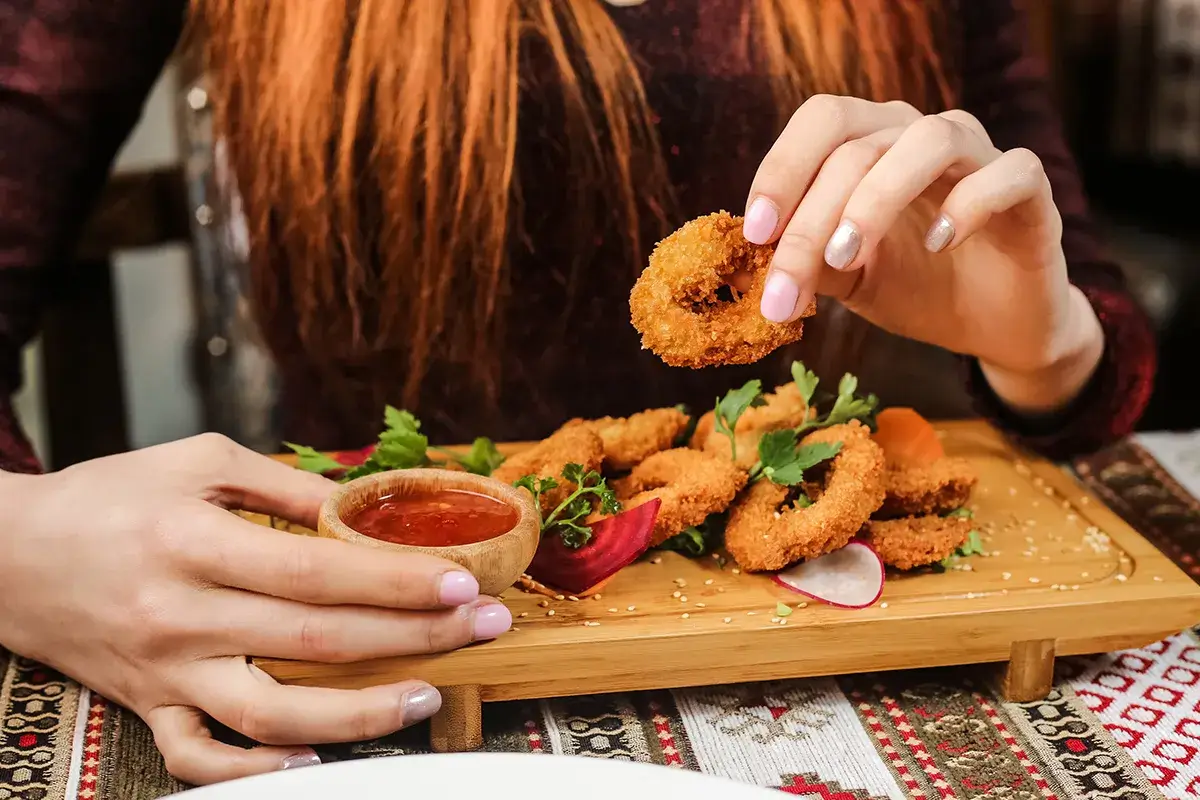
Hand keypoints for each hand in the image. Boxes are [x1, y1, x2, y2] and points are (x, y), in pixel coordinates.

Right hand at [0, 434, 511, 784]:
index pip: (318, 570)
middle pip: (317, 640)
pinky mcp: (146, 708)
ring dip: (358, 716)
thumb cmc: (108, 498)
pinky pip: (202, 760)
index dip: (398, 581)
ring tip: (425, 697)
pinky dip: (256, 773)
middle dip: (415, 636)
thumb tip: (362, 503)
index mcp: (196, 541)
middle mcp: (183, 614)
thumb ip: (284, 483)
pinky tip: (315, 764)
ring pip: (272, 715)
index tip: (462, 581)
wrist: (9, 555)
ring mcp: (165, 672)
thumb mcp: (197, 460)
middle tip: (484, 626)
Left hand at [744, 95, 1103, 413]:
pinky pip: (1009, 172)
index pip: (822, 123)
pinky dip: (970, 203)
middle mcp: (921, 135)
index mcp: (873, 143)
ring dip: (878, 198)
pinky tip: (941, 244)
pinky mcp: (1032, 191)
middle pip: (859, 143)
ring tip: (847, 256)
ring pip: (930, 140)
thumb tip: (753, 260)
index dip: (782, 169)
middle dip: (812, 216)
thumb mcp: (848, 278)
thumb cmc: (917, 287)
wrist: (994, 325)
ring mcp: (980, 157)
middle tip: (788, 283)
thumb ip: (808, 260)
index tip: (755, 232)